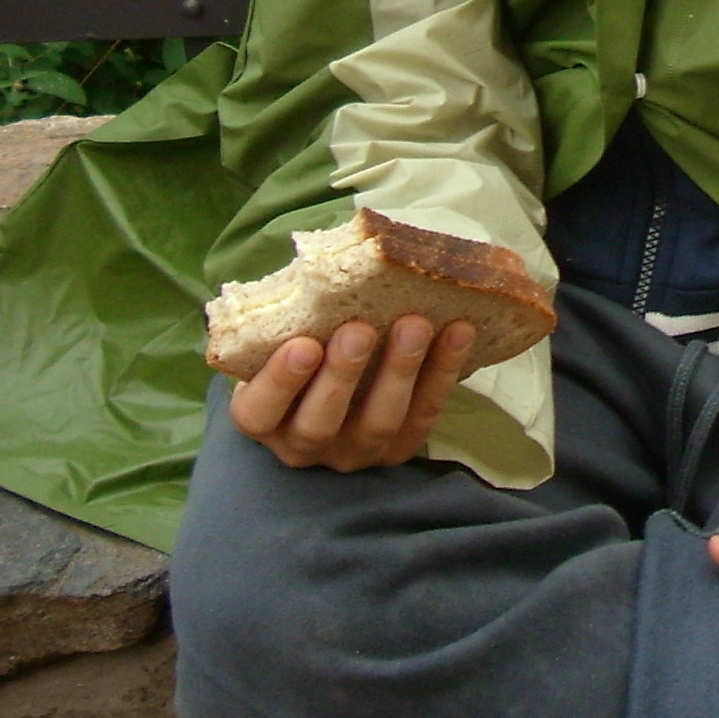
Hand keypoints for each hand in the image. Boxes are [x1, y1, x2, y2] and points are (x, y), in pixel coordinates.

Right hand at [229, 316, 475, 470]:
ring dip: (399, 372)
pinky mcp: (400, 449)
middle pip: (320, 423)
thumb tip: (332, 265)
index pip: (259, 412)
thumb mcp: (285, 337)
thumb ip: (298, 318)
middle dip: (342, 375)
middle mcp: (304, 444)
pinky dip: (442, 373)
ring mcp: (354, 452)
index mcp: (263, 418)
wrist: (341, 379)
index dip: (279, 382)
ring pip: (378, 423)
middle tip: (359, 330)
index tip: (302, 344)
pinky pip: (424, 414)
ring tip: (415, 325)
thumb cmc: (305, 345)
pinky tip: (459, 332)